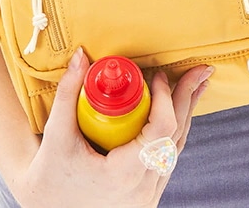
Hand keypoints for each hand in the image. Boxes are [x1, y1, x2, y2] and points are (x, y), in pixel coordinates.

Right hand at [8, 48, 212, 207]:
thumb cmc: (49, 175)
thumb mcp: (57, 134)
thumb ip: (69, 92)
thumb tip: (82, 55)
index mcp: (123, 175)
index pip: (160, 132)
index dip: (164, 99)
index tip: (157, 75)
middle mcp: (142, 190)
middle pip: (175, 138)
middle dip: (187, 100)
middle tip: (199, 70)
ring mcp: (147, 196)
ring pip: (175, 150)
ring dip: (186, 114)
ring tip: (196, 85)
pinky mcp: (146, 195)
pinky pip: (166, 159)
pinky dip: (174, 132)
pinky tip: (178, 112)